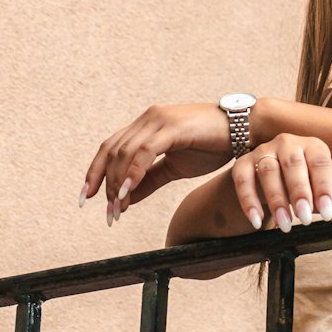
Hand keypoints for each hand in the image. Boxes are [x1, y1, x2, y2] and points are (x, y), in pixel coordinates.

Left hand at [81, 102, 231, 222]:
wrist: (245, 130)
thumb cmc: (214, 145)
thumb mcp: (176, 167)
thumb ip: (150, 180)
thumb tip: (126, 199)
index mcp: (147, 125)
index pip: (110, 148)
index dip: (95, 172)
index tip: (87, 197)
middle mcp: (149, 118)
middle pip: (112, 151)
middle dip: (105, 184)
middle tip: (109, 213)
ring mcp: (159, 120)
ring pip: (125, 153)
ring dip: (118, 184)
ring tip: (117, 209)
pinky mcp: (172, 127)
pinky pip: (145, 152)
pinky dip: (133, 173)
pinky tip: (127, 192)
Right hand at [231, 133, 331, 231]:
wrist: (271, 177)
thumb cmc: (305, 182)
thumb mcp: (321, 192)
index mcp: (313, 146)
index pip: (320, 163)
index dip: (324, 188)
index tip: (327, 213)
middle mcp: (288, 143)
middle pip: (293, 164)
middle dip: (299, 192)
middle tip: (304, 220)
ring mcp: (264, 151)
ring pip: (268, 171)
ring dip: (276, 199)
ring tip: (285, 224)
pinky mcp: (243, 163)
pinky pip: (243, 180)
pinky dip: (248, 201)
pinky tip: (256, 220)